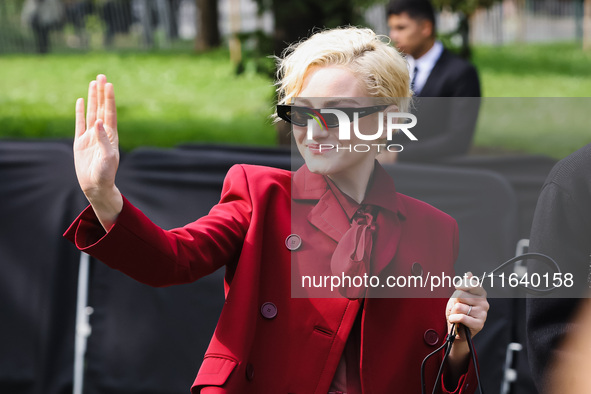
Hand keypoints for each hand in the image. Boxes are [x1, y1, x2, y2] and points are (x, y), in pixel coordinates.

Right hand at [74, 74, 122, 229]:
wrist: (96, 186)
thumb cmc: (105, 174)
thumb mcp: (106, 157)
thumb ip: (103, 140)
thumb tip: (98, 122)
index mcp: (111, 136)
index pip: (110, 113)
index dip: (109, 99)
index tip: (109, 84)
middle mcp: (102, 133)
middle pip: (101, 108)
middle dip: (101, 93)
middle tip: (101, 76)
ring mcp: (90, 136)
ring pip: (91, 113)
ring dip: (92, 98)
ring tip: (93, 83)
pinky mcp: (80, 142)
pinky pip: (80, 123)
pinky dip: (80, 112)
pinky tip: (81, 101)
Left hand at [446, 272, 487, 341]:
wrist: (456, 328)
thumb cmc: (458, 311)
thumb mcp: (458, 296)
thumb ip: (464, 285)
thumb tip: (469, 273)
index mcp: (481, 294)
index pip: (472, 283)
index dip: (461, 285)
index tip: (457, 287)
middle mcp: (484, 303)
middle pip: (461, 295)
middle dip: (455, 301)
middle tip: (458, 307)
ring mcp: (483, 314)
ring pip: (460, 307)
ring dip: (453, 312)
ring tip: (457, 315)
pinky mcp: (479, 324)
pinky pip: (461, 317)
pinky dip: (454, 319)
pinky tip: (455, 320)